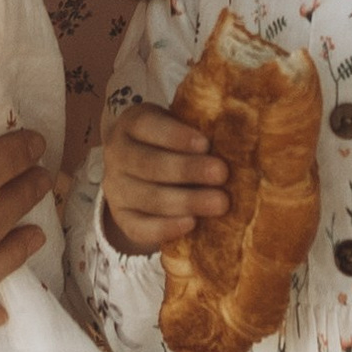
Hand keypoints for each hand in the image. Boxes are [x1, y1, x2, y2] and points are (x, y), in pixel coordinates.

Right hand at [99, 97, 226, 253]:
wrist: (142, 167)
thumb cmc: (172, 142)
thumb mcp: (178, 125)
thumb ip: (198, 131)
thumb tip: (236, 140)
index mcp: (131, 123)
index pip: (148, 126)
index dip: (176, 136)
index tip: (206, 143)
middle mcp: (117, 154)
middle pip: (149, 164)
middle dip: (188, 170)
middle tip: (222, 173)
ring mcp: (115, 188)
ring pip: (149, 198)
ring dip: (186, 201)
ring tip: (220, 203)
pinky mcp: (121, 217)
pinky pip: (139, 227)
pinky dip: (166, 227)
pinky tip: (192, 223)